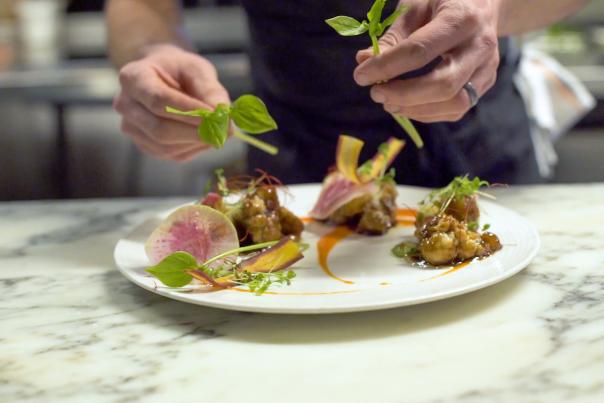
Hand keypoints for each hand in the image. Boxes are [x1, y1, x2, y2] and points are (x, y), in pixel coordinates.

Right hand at [113, 44, 229, 160]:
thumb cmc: (180, 70)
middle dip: (195, 132)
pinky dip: (194, 148)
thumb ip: (212, 92)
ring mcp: (131, 128)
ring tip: (218, 130)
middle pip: (160, 129)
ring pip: (166, 147)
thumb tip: (224, 121)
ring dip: (197, 142)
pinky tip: (205, 136)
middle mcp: (125, 105)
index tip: (215, 116)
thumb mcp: (198, 70)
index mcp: (133, 77)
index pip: (159, 101)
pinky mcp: (145, 145)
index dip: (189, 112)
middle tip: (224, 130)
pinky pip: (171, 154)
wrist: (164, 76)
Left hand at [354, 0, 500, 122]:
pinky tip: (407, 106)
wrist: (483, 1)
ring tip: (388, 103)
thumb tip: (363, 61)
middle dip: (403, 94)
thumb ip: (392, 36)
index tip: (360, 76)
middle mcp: (480, 45)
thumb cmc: (443, 0)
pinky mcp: (486, 82)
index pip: (419, 51)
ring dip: (416, 109)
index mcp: (461, 18)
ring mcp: (488, 67)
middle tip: (376, 93)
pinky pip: (457, 109)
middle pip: (443, 85)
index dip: (387, 67)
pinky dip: (428, 113)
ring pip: (454, 103)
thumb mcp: (415, 7)